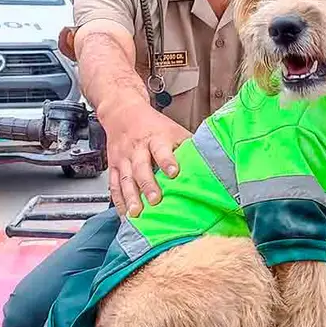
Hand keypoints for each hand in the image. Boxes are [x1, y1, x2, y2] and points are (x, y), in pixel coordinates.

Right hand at [103, 102, 191, 216]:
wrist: (122, 112)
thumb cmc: (154, 125)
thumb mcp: (173, 130)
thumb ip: (188, 146)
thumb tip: (212, 160)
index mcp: (156, 138)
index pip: (161, 149)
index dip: (167, 160)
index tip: (174, 173)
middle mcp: (138, 148)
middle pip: (140, 167)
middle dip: (147, 185)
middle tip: (155, 200)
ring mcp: (123, 158)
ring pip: (125, 178)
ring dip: (131, 197)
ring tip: (136, 214)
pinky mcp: (114, 166)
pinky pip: (114, 185)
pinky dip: (119, 201)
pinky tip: (125, 213)